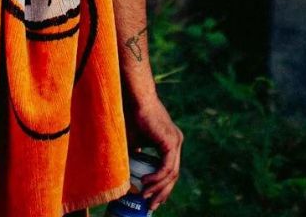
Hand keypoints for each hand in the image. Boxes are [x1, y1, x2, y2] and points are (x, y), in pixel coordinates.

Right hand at [127, 92, 183, 208]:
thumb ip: (135, 154)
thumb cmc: (132, 116)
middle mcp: (176, 142)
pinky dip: (156, 177)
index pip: (170, 170)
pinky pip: (166, 167)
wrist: (136, 100)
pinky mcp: (170, 142)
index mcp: (169, 142)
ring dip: (158, 187)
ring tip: (145, 196)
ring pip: (171, 173)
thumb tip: (128, 171)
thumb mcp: (133, 141)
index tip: (153, 198)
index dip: (163, 186)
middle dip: (162, 192)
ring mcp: (176, 142)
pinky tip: (146, 182)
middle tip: (152, 205)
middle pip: (173, 175)